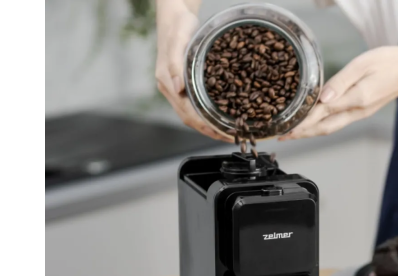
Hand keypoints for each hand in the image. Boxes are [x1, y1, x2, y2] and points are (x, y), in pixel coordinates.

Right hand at [155, 1, 231, 141]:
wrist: (174, 16)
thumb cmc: (177, 25)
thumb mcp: (178, 39)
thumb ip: (175, 63)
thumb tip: (177, 89)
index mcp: (167, 81)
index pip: (186, 111)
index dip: (205, 125)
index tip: (221, 132)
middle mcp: (170, 88)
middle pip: (190, 119)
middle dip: (210, 131)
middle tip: (230, 138)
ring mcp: (176, 88)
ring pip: (192, 115)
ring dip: (209, 127)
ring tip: (227, 134)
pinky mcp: (183, 85)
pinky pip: (194, 106)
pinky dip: (207, 116)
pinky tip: (219, 118)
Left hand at [279, 46, 397, 140]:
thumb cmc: (390, 63)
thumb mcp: (363, 64)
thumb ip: (341, 82)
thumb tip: (322, 97)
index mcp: (357, 99)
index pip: (323, 113)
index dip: (303, 122)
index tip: (287, 128)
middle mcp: (357, 111)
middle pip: (324, 128)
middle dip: (302, 133)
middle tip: (282, 137)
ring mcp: (359, 114)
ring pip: (330, 128)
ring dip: (310, 132)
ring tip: (292, 133)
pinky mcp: (360, 112)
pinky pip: (337, 123)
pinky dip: (321, 126)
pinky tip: (312, 125)